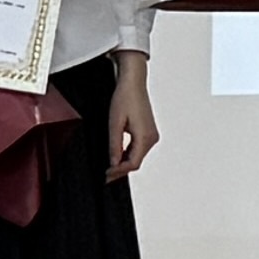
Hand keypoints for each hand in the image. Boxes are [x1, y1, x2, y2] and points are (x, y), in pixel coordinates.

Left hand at [103, 52, 157, 176]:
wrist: (133, 83)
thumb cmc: (125, 98)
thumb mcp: (115, 123)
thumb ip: (115, 145)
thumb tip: (113, 163)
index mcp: (145, 137)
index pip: (133, 163)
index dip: (119, 171)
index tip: (106, 174)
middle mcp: (152, 138)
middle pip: (136, 162)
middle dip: (121, 169)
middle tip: (106, 175)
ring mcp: (152, 135)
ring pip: (137, 156)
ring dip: (124, 162)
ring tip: (109, 166)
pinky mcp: (149, 132)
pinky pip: (138, 149)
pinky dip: (128, 154)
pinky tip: (117, 154)